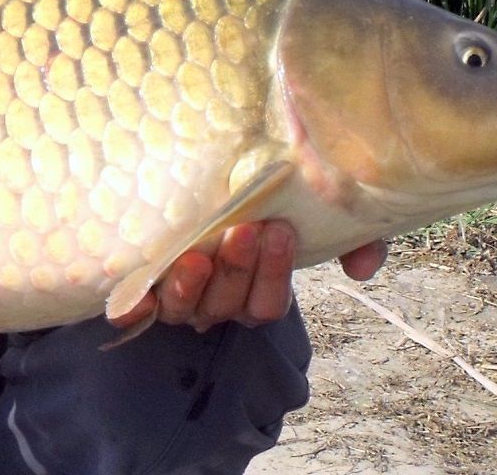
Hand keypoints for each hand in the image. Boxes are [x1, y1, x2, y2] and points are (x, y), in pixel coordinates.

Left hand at [112, 224, 389, 333]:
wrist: (210, 186)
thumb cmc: (266, 203)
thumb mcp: (315, 214)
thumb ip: (354, 238)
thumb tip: (363, 266)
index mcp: (256, 294)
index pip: (268, 303)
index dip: (274, 274)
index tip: (280, 229)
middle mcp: (217, 301)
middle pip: (229, 304)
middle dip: (238, 270)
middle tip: (244, 229)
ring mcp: (179, 297)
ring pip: (186, 308)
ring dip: (192, 286)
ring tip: (197, 254)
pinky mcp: (143, 287)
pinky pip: (136, 309)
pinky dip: (134, 308)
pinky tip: (133, 298)